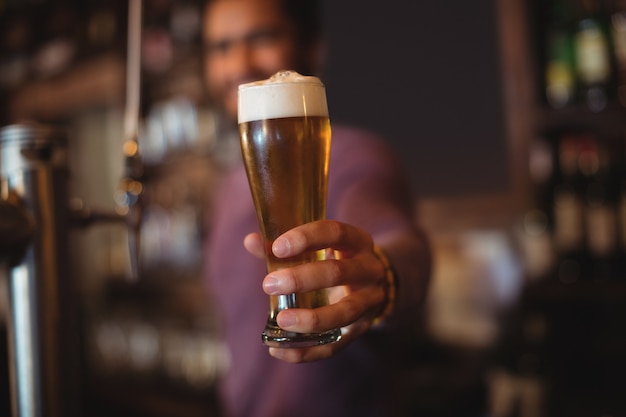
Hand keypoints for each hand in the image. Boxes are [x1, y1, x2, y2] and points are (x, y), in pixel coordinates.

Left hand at [243, 219, 388, 362]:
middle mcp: (369, 269)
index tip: (278, 248)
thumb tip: (251, 241)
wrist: (371, 285)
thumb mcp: (318, 248)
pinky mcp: (361, 329)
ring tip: (281, 320)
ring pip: (344, 312)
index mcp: (356, 241)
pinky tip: (278, 349)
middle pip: (338, 273)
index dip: (306, 238)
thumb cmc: (335, 260)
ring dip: (311, 319)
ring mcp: (370, 301)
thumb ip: (284, 246)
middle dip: (301, 279)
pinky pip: (335, 345)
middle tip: (268, 284)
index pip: (335, 232)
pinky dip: (307, 351)